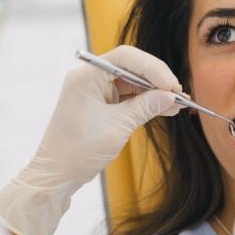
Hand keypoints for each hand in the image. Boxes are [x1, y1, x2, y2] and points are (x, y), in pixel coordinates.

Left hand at [0, 45, 181, 234]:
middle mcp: (90, 78)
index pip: (125, 58)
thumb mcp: (116, 128)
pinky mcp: (101, 104)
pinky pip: (129, 96)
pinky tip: (165, 108)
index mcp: (87, 76)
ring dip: (155, 91)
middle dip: (156, 79)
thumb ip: (144, 108)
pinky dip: (146, 101)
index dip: (152, 68)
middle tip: (178, 94)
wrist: (56, 175)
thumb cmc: (77, 151)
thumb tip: (170, 97)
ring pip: (133, 81)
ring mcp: (96, 90)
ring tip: (177, 103)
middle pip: (131, 66)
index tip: (171, 85)